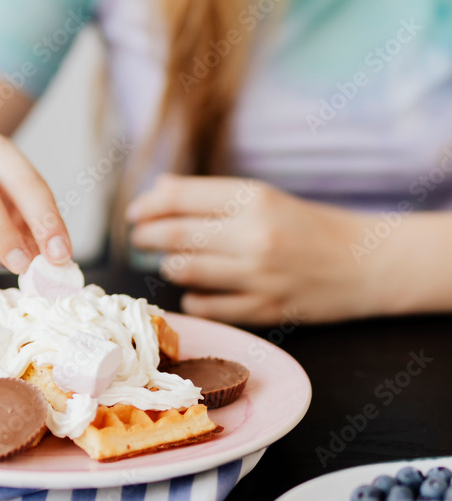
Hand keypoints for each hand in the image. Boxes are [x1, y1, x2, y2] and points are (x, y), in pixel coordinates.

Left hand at [126, 173, 395, 324]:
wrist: (365, 263)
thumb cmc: (310, 225)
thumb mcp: (266, 197)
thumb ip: (213, 195)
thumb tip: (161, 190)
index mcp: (254, 199)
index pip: (183, 198)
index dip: (150, 204)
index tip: (135, 212)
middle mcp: (254, 236)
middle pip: (177, 235)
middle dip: (148, 235)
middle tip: (138, 236)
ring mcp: (259, 276)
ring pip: (188, 272)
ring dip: (169, 265)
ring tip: (166, 261)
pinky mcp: (265, 310)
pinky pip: (209, 308)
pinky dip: (193, 299)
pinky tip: (193, 292)